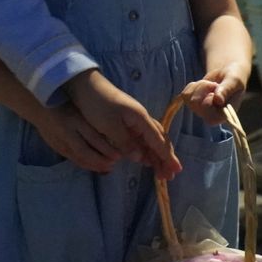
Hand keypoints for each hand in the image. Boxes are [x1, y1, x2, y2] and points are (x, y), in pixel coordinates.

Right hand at [34, 101, 121, 173]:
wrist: (38, 105)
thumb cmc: (66, 102)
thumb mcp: (81, 107)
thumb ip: (94, 120)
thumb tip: (114, 134)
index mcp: (75, 119)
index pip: (93, 138)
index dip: (106, 149)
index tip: (119, 154)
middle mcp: (66, 131)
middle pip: (85, 152)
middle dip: (100, 160)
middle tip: (114, 164)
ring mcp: (59, 140)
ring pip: (77, 157)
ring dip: (93, 165)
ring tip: (107, 168)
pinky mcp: (55, 146)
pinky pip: (71, 158)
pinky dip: (84, 164)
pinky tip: (93, 166)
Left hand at [66, 69, 180, 179]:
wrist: (84, 85)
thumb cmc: (97, 104)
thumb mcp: (109, 125)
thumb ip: (125, 142)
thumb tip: (140, 158)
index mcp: (140, 119)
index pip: (158, 141)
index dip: (167, 157)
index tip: (176, 171)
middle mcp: (141, 119)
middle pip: (158, 141)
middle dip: (165, 158)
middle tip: (169, 176)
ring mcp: (133, 120)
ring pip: (150, 140)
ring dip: (156, 156)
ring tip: (161, 172)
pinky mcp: (125, 121)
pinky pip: (140, 138)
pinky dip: (145, 150)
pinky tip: (144, 159)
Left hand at [182, 61, 248, 124]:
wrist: (227, 76)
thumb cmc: (234, 80)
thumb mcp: (234, 82)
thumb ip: (226, 90)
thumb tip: (218, 100)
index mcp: (224, 116)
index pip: (208, 115)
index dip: (208, 100)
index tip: (216, 90)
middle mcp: (211, 116)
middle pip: (195, 103)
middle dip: (204, 87)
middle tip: (215, 84)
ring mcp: (200, 111)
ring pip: (188, 97)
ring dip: (199, 85)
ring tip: (211, 84)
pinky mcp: (192, 103)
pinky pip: (185, 94)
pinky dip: (193, 85)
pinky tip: (203, 85)